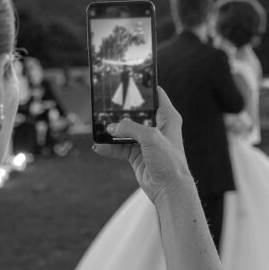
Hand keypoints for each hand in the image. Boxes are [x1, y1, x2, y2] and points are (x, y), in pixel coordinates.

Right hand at [92, 88, 193, 202]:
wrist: (169, 189)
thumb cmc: (169, 161)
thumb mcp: (150, 138)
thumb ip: (130, 128)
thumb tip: (111, 127)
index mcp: (168, 117)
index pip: (156, 95)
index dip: (143, 87)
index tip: (129, 79)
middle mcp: (157, 127)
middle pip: (136, 113)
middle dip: (121, 110)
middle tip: (106, 104)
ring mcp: (146, 142)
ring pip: (125, 131)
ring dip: (112, 131)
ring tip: (98, 128)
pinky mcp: (137, 155)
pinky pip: (120, 148)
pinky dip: (109, 147)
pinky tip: (98, 146)